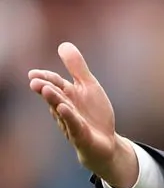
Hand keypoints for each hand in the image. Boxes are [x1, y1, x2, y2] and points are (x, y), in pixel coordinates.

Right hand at [28, 42, 137, 187]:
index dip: (46, 78)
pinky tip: (64, 108)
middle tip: (34, 80)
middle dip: (45, 88)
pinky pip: (75, 126)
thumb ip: (77, 68)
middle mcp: (67, 109)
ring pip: (62, 111)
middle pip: (55, 96)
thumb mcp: (89, 87)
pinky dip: (70, 117)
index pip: (55, 84)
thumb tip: (63, 44)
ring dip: (54, 100)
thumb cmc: (94, 115)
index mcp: (68, 96)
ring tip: (46, 89)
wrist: (106, 142)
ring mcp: (73, 123)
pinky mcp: (82, 136)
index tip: (33, 74)